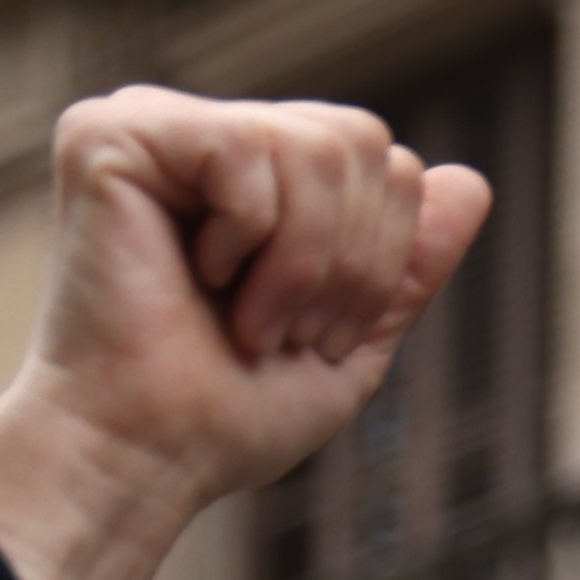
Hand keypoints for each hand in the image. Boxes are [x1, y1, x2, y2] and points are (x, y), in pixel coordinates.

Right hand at [0, 91, 495, 579]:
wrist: (148, 455)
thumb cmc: (231, 411)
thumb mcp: (355, 334)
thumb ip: (409, 260)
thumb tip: (471, 181)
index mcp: (254, 172)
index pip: (386, 161)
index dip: (381, 259)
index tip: (318, 334)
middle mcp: (201, 134)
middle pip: (360, 141)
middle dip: (351, 262)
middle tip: (286, 332)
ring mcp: (151, 123)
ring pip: (315, 145)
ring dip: (302, 263)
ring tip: (250, 319)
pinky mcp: (108, 134)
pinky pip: (248, 148)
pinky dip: (249, 238)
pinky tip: (198, 277)